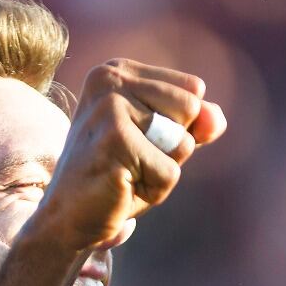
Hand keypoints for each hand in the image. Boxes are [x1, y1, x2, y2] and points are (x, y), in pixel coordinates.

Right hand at [32, 59, 225, 253]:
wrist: (69, 215)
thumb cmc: (120, 173)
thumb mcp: (164, 142)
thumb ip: (196, 122)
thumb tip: (216, 118)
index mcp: (119, 70)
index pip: (194, 91)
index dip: (179, 127)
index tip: (139, 140)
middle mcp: (110, 79)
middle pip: (192, 110)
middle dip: (173, 146)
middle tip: (133, 159)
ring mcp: (110, 108)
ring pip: (183, 141)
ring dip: (164, 168)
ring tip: (128, 171)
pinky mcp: (114, 141)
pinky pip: (170, 172)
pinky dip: (154, 189)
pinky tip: (122, 186)